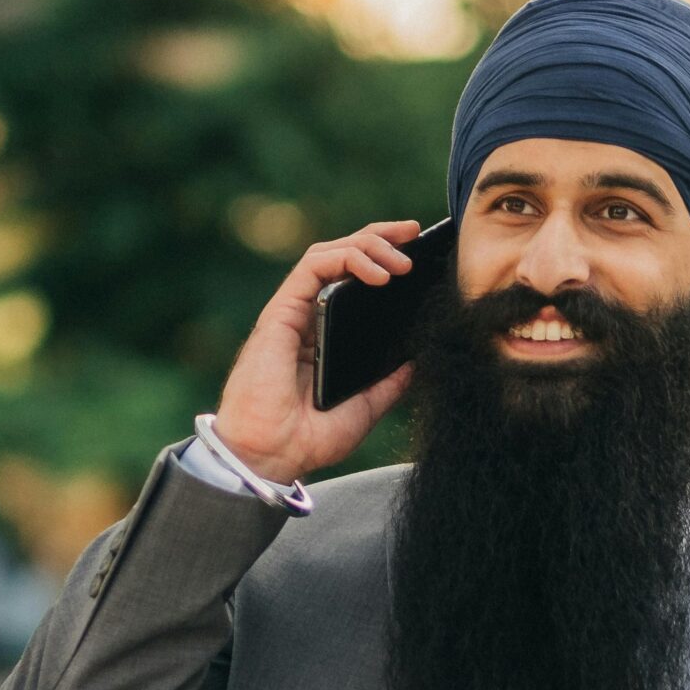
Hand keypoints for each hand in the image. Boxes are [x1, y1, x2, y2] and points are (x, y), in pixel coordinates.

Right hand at [210, 220, 421, 482]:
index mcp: (326, 335)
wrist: (271, 455)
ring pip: (330, 253)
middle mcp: (308, 317)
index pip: (356, 282)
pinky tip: (377, 273)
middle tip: (414, 235)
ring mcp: (294, 311)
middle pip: (344, 258)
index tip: (418, 257)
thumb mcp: (365, 408)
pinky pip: (314, 266)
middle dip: (381, 238)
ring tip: (402, 261)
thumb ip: (388, 383)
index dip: (385, 260)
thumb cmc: (307, 438)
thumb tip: (416, 360)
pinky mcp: (282, 310)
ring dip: (369, 245)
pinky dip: (347, 259)